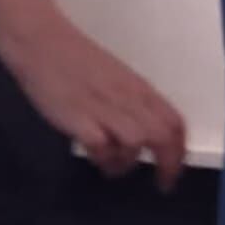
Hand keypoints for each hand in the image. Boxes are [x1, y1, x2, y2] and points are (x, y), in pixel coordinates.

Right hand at [11, 22, 187, 190]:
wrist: (42, 42)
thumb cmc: (76, 59)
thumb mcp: (116, 79)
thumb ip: (132, 103)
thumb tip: (147, 132)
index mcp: (139, 88)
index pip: (175, 122)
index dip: (181, 150)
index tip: (176, 169)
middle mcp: (127, 98)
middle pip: (162, 136)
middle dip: (167, 165)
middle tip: (161, 183)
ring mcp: (103, 108)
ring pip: (136, 142)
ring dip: (129, 162)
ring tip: (115, 164)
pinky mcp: (78, 118)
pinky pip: (102, 146)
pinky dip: (103, 158)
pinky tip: (96, 157)